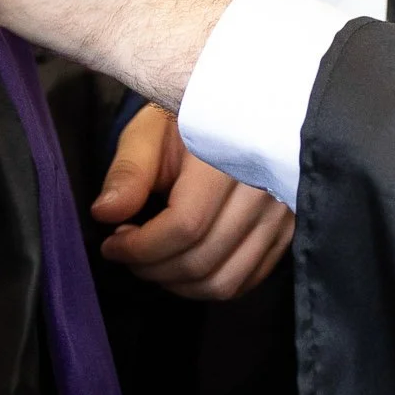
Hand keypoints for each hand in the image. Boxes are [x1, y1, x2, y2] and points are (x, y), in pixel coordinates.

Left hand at [94, 105, 292, 300]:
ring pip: (227, 280)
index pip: (185, 226)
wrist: (242, 110)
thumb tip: (105, 214)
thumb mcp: (151, 132)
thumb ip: (129, 172)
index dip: (141, 248)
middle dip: (154, 269)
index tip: (113, 244)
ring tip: (155, 261)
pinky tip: (186, 263)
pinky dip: (211, 283)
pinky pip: (250, 278)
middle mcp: (264, 186)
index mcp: (229, 153)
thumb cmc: (189, 119)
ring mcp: (282, 211)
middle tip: (129, 254)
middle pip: (204, 259)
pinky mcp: (288, 228)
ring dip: (180, 284)